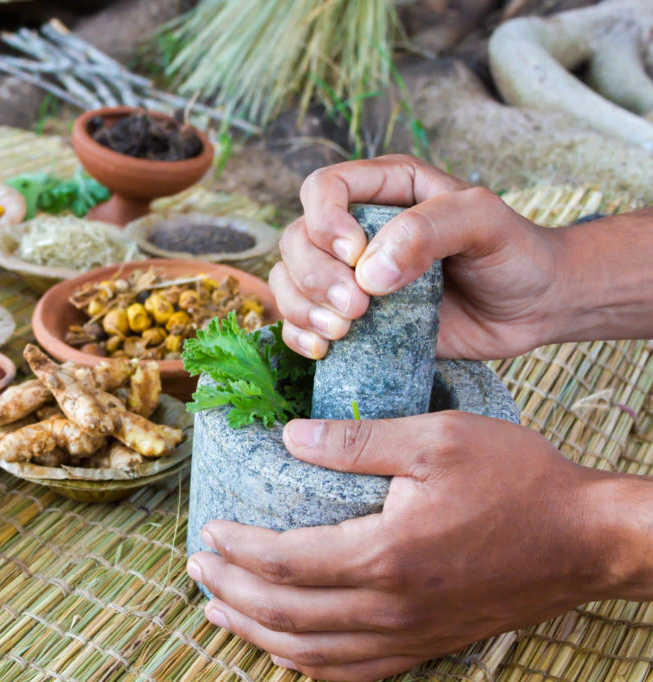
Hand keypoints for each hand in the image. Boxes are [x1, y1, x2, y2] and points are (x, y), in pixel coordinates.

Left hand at [187, 412, 619, 681]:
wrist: (587, 539)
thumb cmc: (517, 480)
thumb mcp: (436, 438)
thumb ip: (356, 439)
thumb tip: (288, 437)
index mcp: (385, 555)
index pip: (286, 563)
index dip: (238, 549)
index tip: (210, 528)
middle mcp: (391, 608)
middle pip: (286, 615)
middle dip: (231, 593)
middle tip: (198, 567)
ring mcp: (410, 635)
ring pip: (312, 653)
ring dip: (257, 633)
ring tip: (219, 610)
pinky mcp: (428, 644)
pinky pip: (354, 671)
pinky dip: (308, 663)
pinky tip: (287, 648)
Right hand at [270, 155, 563, 360]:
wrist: (536, 306)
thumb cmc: (515, 252)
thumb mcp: (484, 221)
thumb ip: (428, 230)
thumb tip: (368, 273)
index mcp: (385, 189)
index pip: (323, 187)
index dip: (325, 220)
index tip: (355, 256)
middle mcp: (357, 228)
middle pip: (297, 240)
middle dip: (315, 277)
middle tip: (356, 309)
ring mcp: (349, 276)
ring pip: (289, 280)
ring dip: (302, 308)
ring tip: (341, 332)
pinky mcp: (351, 318)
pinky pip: (299, 322)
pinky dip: (299, 336)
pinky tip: (324, 350)